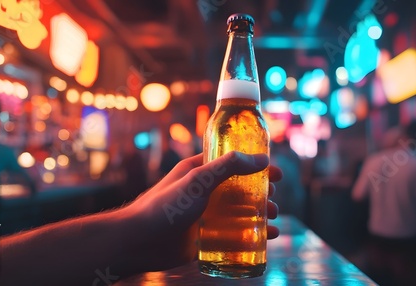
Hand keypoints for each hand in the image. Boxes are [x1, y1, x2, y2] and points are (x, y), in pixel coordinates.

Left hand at [122, 152, 281, 271]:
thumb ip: (228, 166)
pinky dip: (252, 235)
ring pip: (241, 212)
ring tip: (274, 219)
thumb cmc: (165, 206)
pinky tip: (268, 238)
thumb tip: (262, 159)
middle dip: (262, 193)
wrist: (139, 241)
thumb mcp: (198, 180)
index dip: (256, 167)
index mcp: (201, 171)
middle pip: (241, 189)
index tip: (276, 173)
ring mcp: (206, 215)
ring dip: (260, 214)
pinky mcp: (206, 237)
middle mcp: (205, 191)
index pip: (234, 163)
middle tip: (274, 200)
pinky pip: (234, 234)